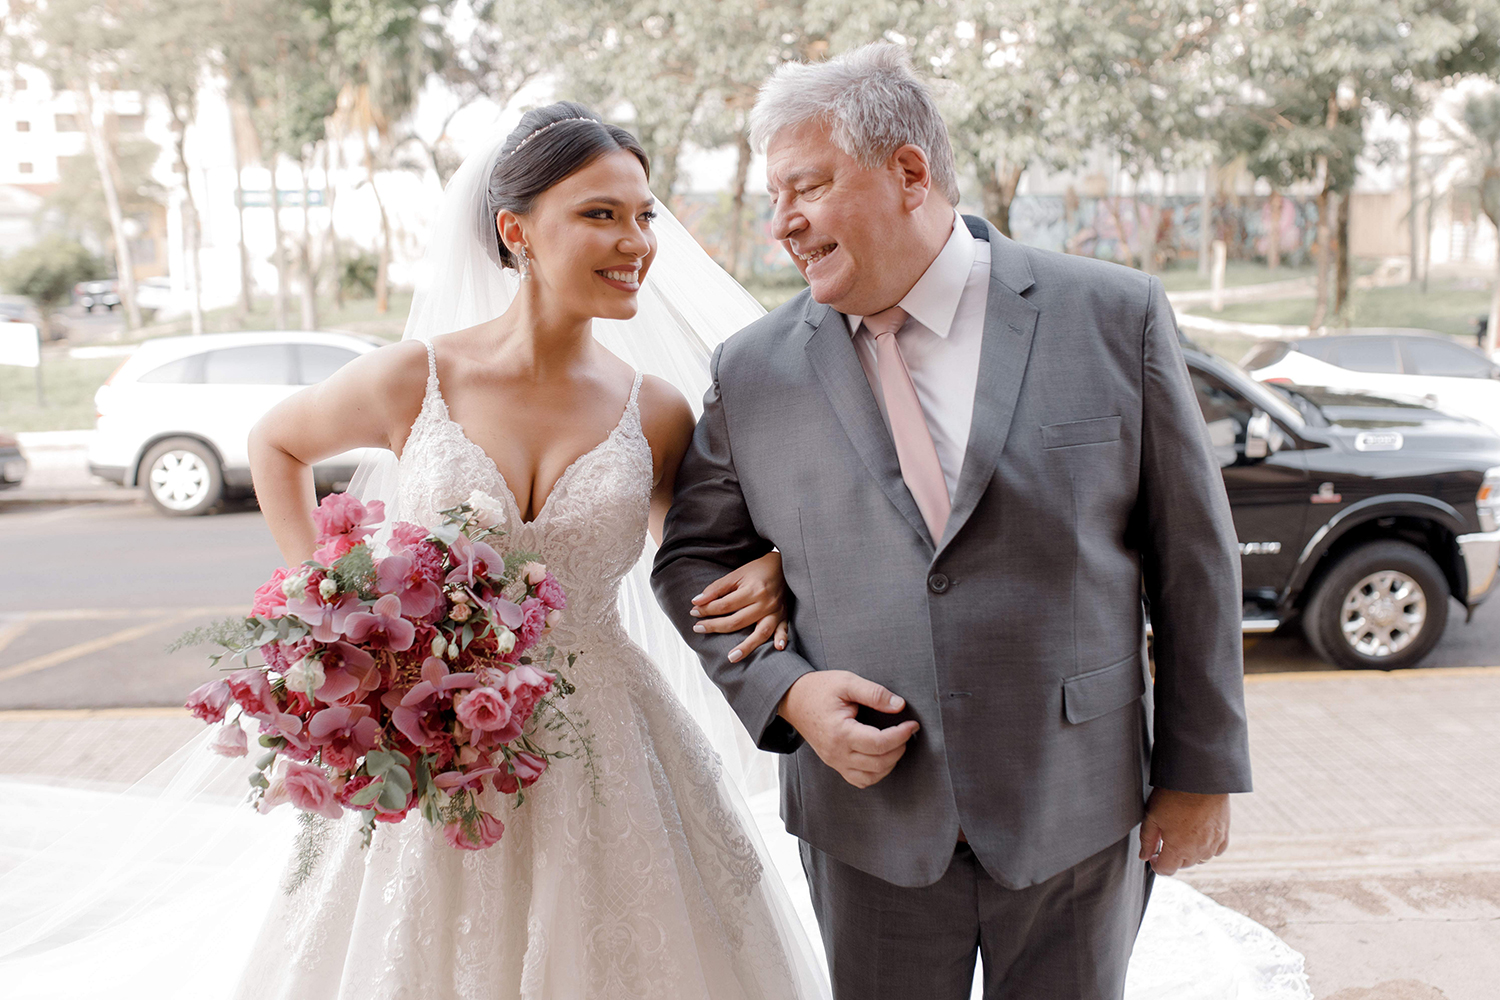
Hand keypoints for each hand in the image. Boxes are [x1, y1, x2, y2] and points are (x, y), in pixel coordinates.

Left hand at [690, 551, 789, 663]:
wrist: (784, 566)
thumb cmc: (758, 569)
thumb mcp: (736, 574)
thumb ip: (717, 588)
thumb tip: (696, 601)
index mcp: (753, 590)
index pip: (725, 605)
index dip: (707, 609)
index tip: (694, 612)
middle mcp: (765, 602)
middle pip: (738, 621)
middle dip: (715, 626)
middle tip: (697, 629)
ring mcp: (776, 611)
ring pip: (761, 632)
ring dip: (747, 646)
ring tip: (731, 657)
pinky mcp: (784, 615)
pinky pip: (784, 629)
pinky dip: (782, 638)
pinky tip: (777, 648)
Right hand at [777, 671, 919, 788]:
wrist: (793, 699)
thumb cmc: (819, 689)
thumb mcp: (846, 682)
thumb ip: (874, 693)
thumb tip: (899, 705)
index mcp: (840, 732)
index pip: (879, 743)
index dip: (901, 735)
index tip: (912, 724)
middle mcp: (837, 752)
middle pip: (879, 763)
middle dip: (899, 748)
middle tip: (906, 732)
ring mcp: (834, 761)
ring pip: (871, 777)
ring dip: (889, 764)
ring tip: (896, 744)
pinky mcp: (834, 763)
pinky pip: (859, 780)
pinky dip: (875, 773)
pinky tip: (881, 757)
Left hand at [1138, 788, 1230, 874]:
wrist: (1199, 779)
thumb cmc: (1173, 796)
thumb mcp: (1152, 816)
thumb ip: (1147, 840)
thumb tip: (1144, 856)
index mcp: (1178, 848)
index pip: (1166, 870)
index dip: (1156, 865)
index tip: (1153, 856)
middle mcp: (1198, 850)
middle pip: (1183, 865)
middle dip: (1172, 858)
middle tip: (1166, 840)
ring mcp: (1213, 844)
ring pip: (1200, 859)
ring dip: (1189, 854)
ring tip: (1182, 836)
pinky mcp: (1224, 835)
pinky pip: (1215, 851)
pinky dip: (1207, 848)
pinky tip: (1199, 836)